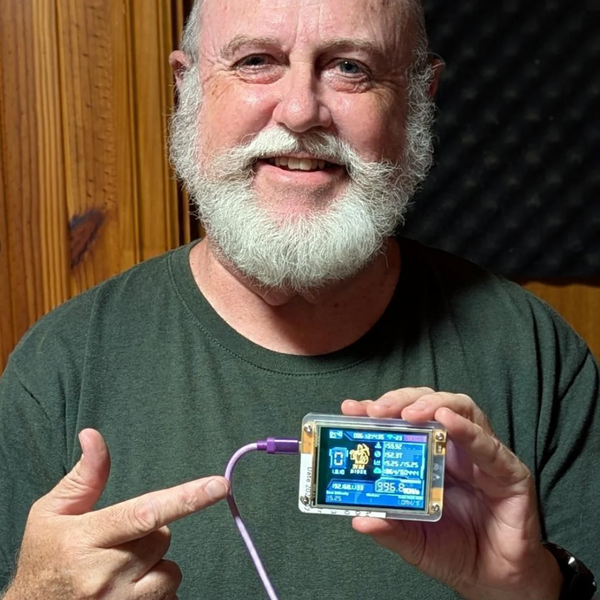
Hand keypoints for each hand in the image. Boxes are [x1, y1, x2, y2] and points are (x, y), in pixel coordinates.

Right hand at [6, 429, 228, 599]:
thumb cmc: (44, 560)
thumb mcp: (52, 514)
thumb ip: (84, 477)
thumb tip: (93, 435)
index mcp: (85, 539)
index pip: (144, 513)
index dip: (186, 497)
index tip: (220, 485)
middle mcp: (104, 576)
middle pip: (162, 538)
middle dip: (150, 534)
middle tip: (119, 543)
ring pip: (169, 571)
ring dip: (155, 567)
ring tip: (121, 571)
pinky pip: (169, 599)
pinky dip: (156, 593)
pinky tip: (127, 593)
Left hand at [342, 388, 562, 599]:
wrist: (496, 582)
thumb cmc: (454, 552)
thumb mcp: (414, 541)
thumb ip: (390, 529)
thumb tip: (359, 520)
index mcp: (428, 456)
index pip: (402, 420)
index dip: (379, 409)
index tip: (351, 409)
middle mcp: (453, 448)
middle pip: (429, 404)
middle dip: (401, 400)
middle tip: (377, 410)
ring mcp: (481, 456)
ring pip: (461, 409)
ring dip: (432, 404)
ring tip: (410, 413)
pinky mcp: (510, 472)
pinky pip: (489, 446)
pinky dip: (468, 430)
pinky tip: (448, 421)